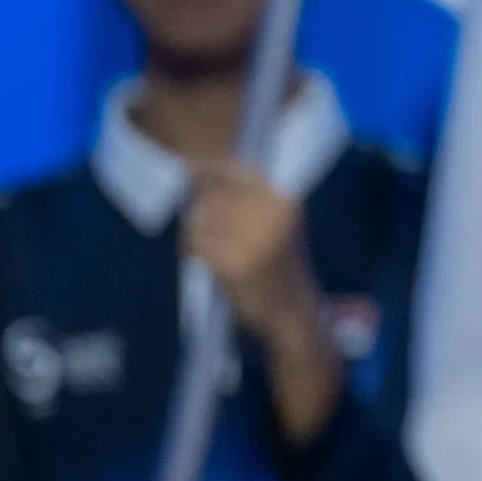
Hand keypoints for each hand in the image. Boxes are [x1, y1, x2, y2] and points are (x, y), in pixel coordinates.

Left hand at [183, 160, 344, 441]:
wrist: (292, 310)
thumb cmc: (276, 263)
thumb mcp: (273, 221)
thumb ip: (241, 196)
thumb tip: (193, 170)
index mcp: (284, 199)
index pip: (235, 172)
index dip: (207, 171)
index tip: (189, 170)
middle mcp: (273, 215)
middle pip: (212, 197)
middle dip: (199, 212)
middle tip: (204, 231)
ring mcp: (256, 241)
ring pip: (201, 222)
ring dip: (194, 235)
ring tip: (209, 250)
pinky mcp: (237, 265)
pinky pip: (198, 248)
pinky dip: (194, 254)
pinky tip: (208, 264)